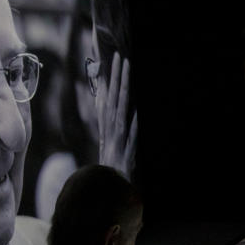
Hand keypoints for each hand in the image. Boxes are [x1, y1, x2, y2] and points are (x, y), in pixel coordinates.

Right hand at [98, 51, 136, 178]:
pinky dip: (134, 124)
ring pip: (121, 110)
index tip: (115, 59)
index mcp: (108, 126)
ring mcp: (119, 140)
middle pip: (115, 99)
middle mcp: (111, 129)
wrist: (109, 187)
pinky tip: (138, 112)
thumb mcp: (109, 139)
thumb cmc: (111, 164)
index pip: (108, 96)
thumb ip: (109, 119)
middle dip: (117, 78)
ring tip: (129, 73)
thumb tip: (106, 98)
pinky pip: (132, 135)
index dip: (111, 77)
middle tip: (121, 57)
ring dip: (125, 91)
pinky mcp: (127, 152)